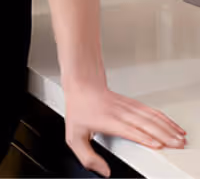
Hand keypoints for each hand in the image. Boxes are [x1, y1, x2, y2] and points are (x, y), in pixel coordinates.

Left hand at [64, 82, 186, 176]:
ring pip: (150, 116)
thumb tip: (103, 170)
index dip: (143, 137)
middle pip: (144, 123)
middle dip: (163, 134)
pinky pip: (150, 111)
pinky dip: (164, 118)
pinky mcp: (131, 103)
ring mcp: (126, 106)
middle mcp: (119, 112)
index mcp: (107, 121)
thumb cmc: (79, 108)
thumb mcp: (74, 136)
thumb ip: (87, 156)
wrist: (81, 84)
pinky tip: (172, 125)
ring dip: (167, 127)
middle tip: (177, 145)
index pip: (128, 129)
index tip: (158, 145)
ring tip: (180, 138)